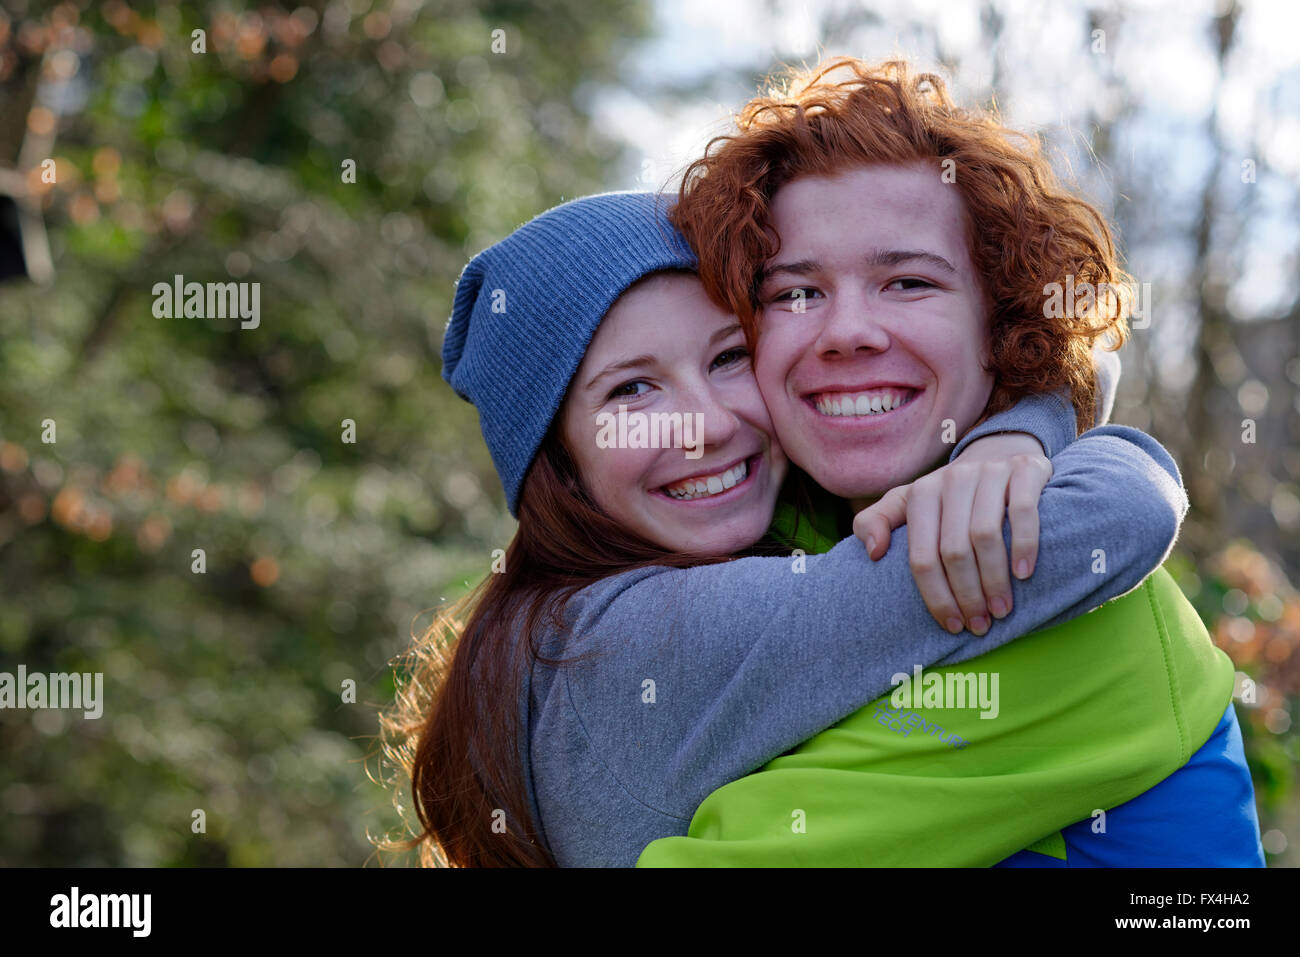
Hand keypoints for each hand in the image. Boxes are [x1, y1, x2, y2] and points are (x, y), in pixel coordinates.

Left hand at [853, 434, 1052, 634]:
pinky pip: (1023, 511)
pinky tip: (1023, 575)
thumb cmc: (949, 495)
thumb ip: (875, 522)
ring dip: (994, 580)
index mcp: (921, 494)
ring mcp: (990, 472)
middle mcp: (953, 479)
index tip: (951, 625)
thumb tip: (873, 553)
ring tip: (1001, 610)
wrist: (999, 452)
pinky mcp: (1025, 469)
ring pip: (985, 534)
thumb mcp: (907, 503)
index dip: (935, 595)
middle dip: (967, 595)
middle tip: (980, 625)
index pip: (921, 555)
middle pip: (954, 550)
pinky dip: (1024, 546)